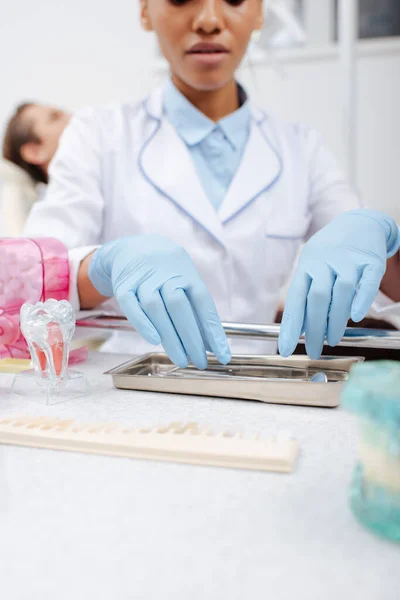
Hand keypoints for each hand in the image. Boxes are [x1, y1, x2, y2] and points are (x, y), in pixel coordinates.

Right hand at [88, 235, 230, 368]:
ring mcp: (143, 279)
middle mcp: (166, 274)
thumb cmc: (166, 272)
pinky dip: (142, 323)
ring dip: (169, 336)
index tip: (223, 355)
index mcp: (187, 274)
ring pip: (156, 307)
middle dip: (192, 338)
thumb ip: (196, 311)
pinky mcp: (123, 285)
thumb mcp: (184, 282)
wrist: (133, 248)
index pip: (203, 303)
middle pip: (179, 306)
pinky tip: (154, 340)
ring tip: (181, 359)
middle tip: (200, 362)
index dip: (213, 331)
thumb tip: (212, 345)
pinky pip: (131, 305)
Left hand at [279, 210, 399, 358]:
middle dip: (314, 328)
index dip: (291, 326)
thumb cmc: (330, 254)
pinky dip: (362, 299)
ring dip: (336, 319)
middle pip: (317, 297)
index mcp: (306, 266)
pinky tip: (356, 316)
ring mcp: (349, 260)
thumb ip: (307, 297)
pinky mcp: (371, 261)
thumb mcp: (313, 269)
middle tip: (313, 351)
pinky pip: (368, 281)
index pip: (295, 299)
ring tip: (332, 339)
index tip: (286, 349)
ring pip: (341, 291)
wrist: (359, 222)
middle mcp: (325, 261)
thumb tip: (300, 330)